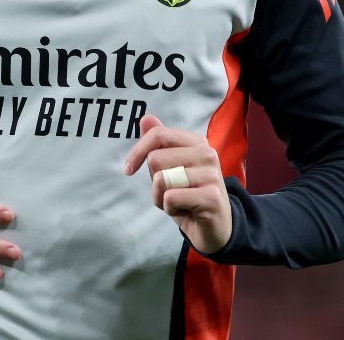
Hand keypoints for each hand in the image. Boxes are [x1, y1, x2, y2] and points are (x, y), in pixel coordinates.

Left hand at [123, 115, 232, 253]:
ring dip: (160, 197)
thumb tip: (145, 118)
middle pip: (156, 159)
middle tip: (170, 192)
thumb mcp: (169, 168)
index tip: (128, 169)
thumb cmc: (188, 194)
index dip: (137, 152)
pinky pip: (171, 198)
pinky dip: (169, 209)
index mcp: (197, 142)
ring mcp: (212, 174)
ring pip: (161, 179)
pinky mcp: (212, 197)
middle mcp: (207, 153)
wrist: (215, 226)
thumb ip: (158, 143)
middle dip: (153, 182)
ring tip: (178, 202)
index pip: (158, 134)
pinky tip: (185, 211)